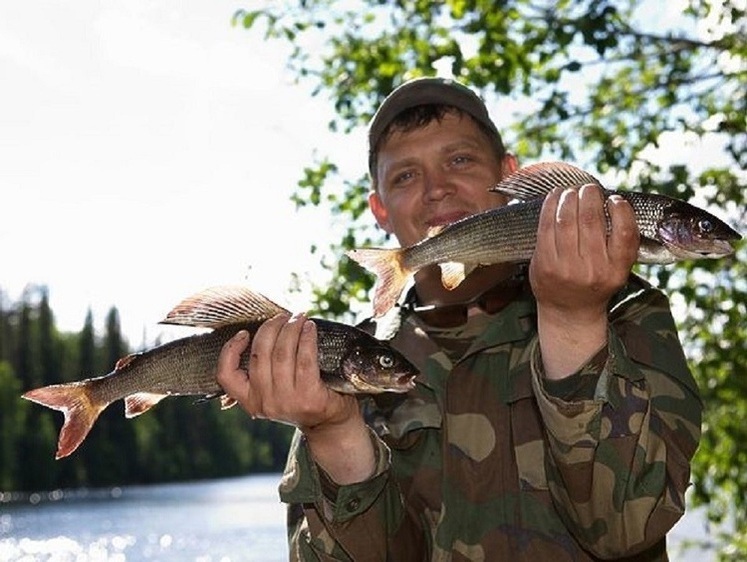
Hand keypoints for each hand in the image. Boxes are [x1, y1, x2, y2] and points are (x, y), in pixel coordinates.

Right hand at [216, 313, 374, 482]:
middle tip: (283, 316)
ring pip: (282, 353)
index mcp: (251, 401)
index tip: (243, 333)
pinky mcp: (308, 397)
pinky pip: (305, 359)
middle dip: (270, 327)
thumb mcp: (275, 391)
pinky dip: (306, 338)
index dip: (230, 350)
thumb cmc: (303, 398)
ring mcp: (286, 401)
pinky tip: (310, 328)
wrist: (331, 424)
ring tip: (299, 317)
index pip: (226, 375)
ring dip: (290, 328)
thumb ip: (263, 371)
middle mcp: (265, 402)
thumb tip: (260, 331)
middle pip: (260, 354)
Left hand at [529, 184, 638, 377]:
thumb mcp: (616, 268)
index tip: (614, 199)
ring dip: (569, 198)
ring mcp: (566, 268)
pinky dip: (550, 206)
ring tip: (571, 191)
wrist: (569, 312)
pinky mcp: (544, 265)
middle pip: (592, 220)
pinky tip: (555, 197)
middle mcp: (593, 270)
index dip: (621, 210)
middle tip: (589, 189)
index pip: (625, 232)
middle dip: (590, 196)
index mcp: (617, 270)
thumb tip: (611, 200)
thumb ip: (618, 242)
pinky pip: (546, 227)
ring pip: (567, 220)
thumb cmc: (594, 282)